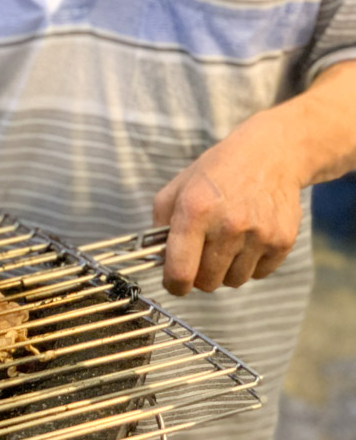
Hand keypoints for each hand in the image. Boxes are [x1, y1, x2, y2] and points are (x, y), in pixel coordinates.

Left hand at [152, 114, 302, 295]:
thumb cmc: (216, 173)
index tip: (174, 283)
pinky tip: (248, 239)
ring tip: (226, 243)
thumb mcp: (176, 189)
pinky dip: (250, 264)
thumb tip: (158, 261)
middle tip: (201, 256)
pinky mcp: (282, 241)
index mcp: (195, 211)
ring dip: (226, 270)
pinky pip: (259, 274)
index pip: (181, 271)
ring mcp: (259, 234)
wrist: (270, 155)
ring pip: (233, 281)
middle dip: (200, 275)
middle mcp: (229, 225)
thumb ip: (159, 227)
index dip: (174, 285)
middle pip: (207, 282)